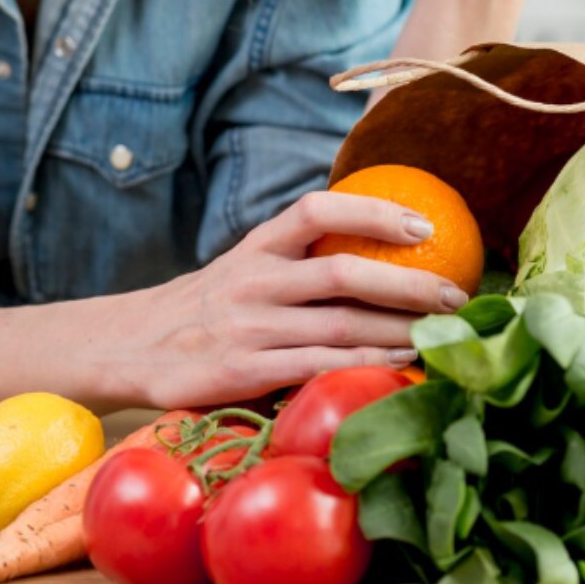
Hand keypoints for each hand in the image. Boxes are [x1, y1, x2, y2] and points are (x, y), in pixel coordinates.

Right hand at [104, 190, 469, 410]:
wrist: (129, 347)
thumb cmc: (208, 307)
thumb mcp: (244, 267)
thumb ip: (298, 258)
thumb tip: (383, 250)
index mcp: (256, 246)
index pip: (317, 210)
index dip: (373, 212)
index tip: (423, 224)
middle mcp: (253, 280)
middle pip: (342, 273)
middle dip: (407, 283)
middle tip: (455, 295)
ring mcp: (247, 328)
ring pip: (338, 327)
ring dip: (398, 331)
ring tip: (442, 335)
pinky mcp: (240, 373)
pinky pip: (314, 369)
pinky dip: (362, 368)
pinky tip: (398, 368)